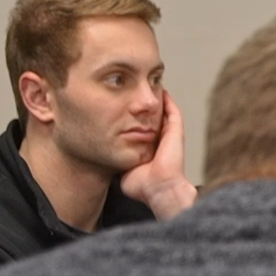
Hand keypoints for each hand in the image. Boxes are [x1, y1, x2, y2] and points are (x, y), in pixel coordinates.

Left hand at [120, 92, 196, 219]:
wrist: (158, 189)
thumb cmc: (142, 186)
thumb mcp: (122, 172)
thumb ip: (114, 162)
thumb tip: (100, 157)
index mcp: (148, 149)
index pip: (141, 129)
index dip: (133, 118)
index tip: (122, 108)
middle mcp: (159, 140)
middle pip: (153, 118)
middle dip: (145, 106)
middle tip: (135, 93)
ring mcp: (169, 135)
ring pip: (164, 112)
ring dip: (158, 101)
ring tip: (150, 86)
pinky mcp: (175, 131)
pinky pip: (172, 110)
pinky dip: (168, 100)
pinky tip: (161, 90)